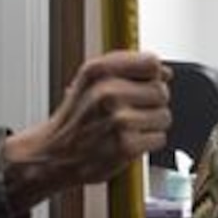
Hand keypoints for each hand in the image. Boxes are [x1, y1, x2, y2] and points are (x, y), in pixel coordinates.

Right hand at [2, 51, 170, 203]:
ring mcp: (117, 119)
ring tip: (128, 128)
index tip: (144, 84)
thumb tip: (165, 72)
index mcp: (98, 71)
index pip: (151, 63)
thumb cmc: (75, 119)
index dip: (152, 76)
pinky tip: (128, 141)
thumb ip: (128, 70)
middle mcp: (107, 92)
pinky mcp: (126, 145)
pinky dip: (147, 143)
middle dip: (151, 103)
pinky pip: (159, 138)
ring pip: (163, 116)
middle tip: (130, 112)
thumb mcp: (90, 81)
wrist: (53, 154)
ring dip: (151, 125)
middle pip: (161, 90)